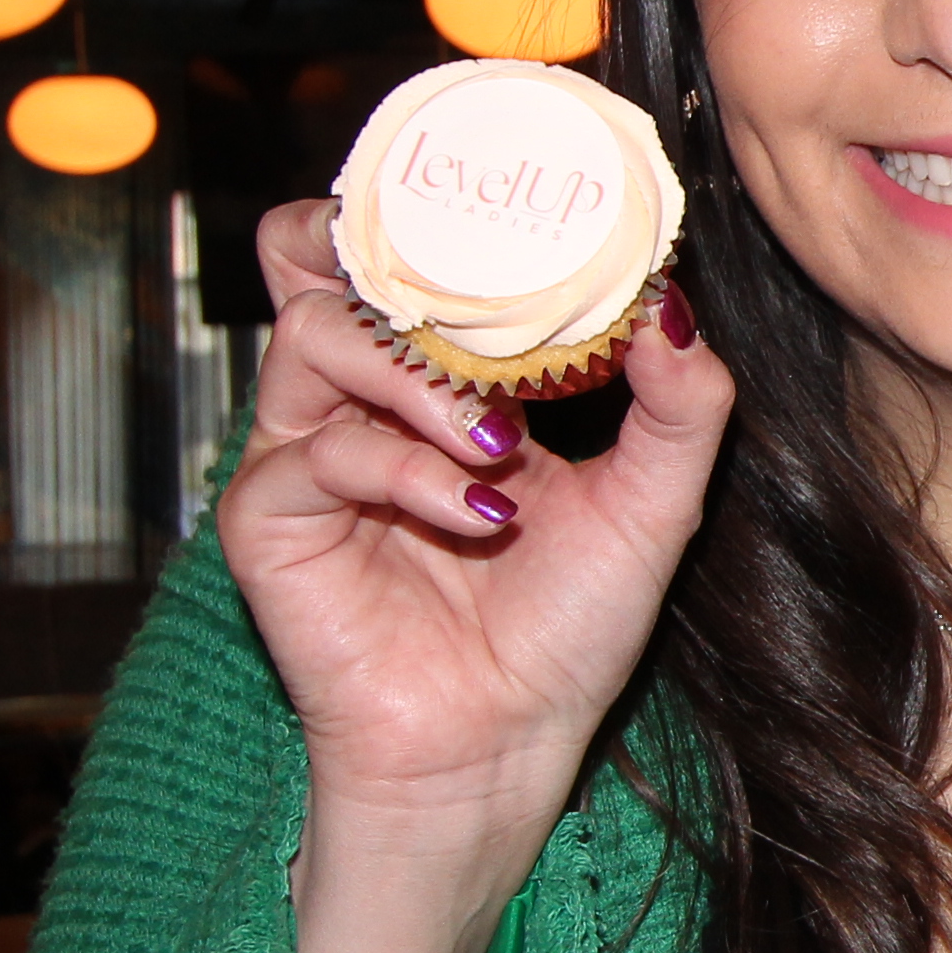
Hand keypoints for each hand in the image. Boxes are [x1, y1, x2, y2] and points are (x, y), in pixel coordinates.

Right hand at [221, 198, 731, 952]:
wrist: (506, 749)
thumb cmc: (565, 629)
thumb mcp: (654, 502)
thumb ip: (681, 402)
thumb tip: (678, 300)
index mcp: (444, 376)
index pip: (405, 250)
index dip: (434, 210)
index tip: (516, 203)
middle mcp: (364, 397)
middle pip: (324, 259)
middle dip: (408, 264)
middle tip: (488, 301)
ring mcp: (307, 452)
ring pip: (315, 336)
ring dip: (417, 376)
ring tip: (498, 441)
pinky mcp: (270, 519)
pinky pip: (313, 452)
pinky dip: (404, 470)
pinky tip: (477, 516)